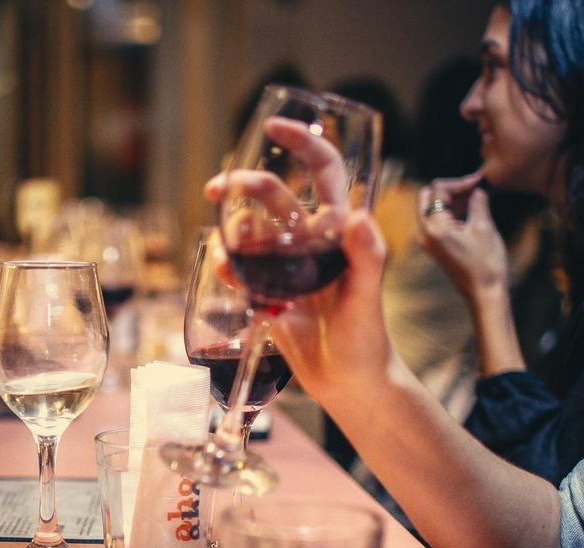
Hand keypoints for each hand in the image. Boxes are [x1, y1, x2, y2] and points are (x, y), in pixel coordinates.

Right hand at [203, 116, 392, 401]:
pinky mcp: (268, 290)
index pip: (323, 171)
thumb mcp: (368, 298)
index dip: (302, 142)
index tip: (274, 127)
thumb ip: (367, 257)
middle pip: (273, 195)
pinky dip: (227, 264)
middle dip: (244, 185)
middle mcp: (311, 240)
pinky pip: (240, 266)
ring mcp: (287, 265)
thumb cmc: (367, 340)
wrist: (348, 384)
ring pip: (250, 230)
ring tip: (227, 255)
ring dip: (232, 231)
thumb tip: (358, 217)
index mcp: (339, 231)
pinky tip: (226, 275)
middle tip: (215, 189)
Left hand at [417, 173, 509, 302]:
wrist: (484, 293)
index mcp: (434, 227)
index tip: (478, 181)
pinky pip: (435, 221)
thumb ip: (478, 203)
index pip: (437, 190)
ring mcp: (427, 241)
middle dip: (450, 189)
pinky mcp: (433, 247)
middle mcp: (424, 233)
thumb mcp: (484, 227)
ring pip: (431, 208)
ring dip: (450, 200)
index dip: (459, 182)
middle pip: (428, 197)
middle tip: (474, 188)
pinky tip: (469, 210)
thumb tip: (478, 189)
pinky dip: (449, 212)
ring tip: (475, 197)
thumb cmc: (486, 263)